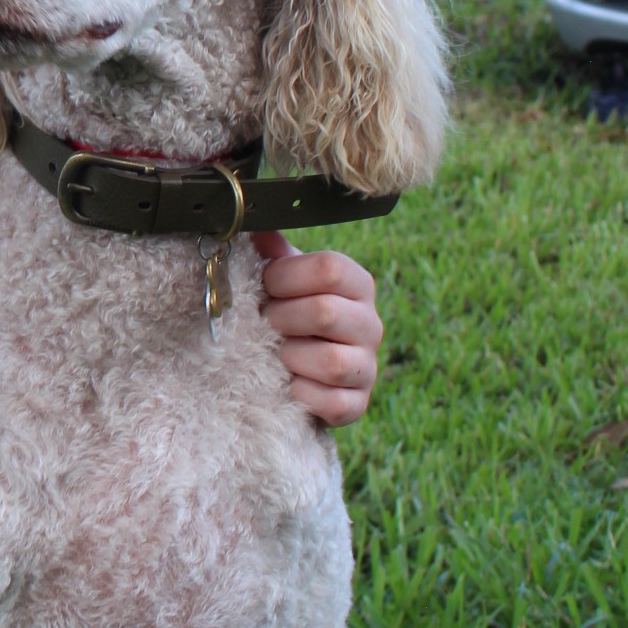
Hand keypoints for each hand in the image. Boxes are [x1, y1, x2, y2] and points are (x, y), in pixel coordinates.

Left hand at [252, 234, 381, 426]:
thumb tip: (257, 224)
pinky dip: (299, 393)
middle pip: (325, 313)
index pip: (330, 268)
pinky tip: (286, 383)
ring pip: (331, 362)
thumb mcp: (285, 279)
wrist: (302, 369)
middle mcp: (371, 323)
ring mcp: (368, 366)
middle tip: (264, 321)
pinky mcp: (358, 404)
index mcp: (357, 283)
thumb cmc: (290, 313)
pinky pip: (330, 402)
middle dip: (281, 318)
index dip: (286, 276)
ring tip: (274, 352)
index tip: (265, 285)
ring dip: (289, 356)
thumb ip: (274, 252)